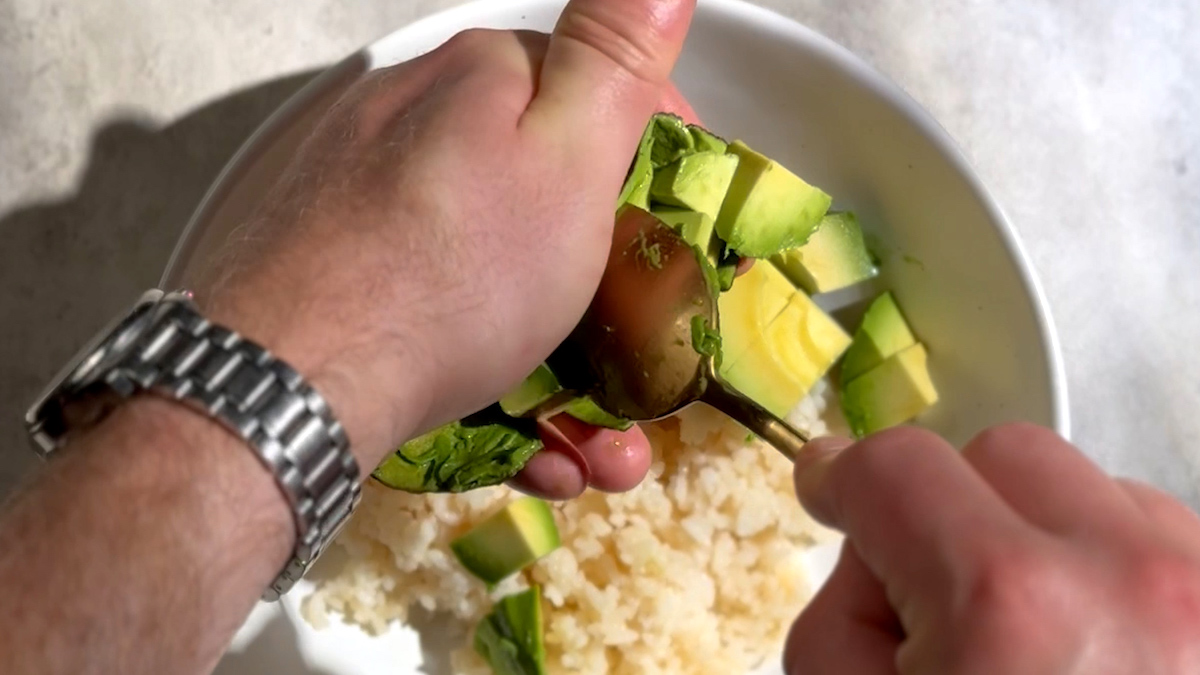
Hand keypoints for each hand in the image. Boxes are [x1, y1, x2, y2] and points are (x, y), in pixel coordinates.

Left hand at [192, 0, 697, 496]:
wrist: (284, 389)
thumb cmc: (447, 275)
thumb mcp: (564, 157)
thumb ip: (615, 56)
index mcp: (479, 80)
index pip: (595, 97)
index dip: (658, 169)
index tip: (687, 239)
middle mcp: (413, 123)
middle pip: (544, 198)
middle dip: (612, 290)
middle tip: (647, 362)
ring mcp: (362, 199)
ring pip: (494, 273)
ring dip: (564, 363)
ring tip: (602, 444)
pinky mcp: (330, 274)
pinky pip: (433, 316)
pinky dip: (490, 377)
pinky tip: (528, 442)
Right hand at [786, 424, 1199, 673]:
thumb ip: (838, 615)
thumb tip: (870, 553)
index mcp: (1008, 602)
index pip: (897, 466)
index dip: (844, 478)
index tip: (832, 491)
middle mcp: (1128, 578)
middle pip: (1005, 453)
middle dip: (953, 509)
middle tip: (938, 604)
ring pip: (1095, 488)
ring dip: (1043, 538)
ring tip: (1033, 639)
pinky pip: (1163, 539)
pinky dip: (1112, 572)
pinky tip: (1098, 648)